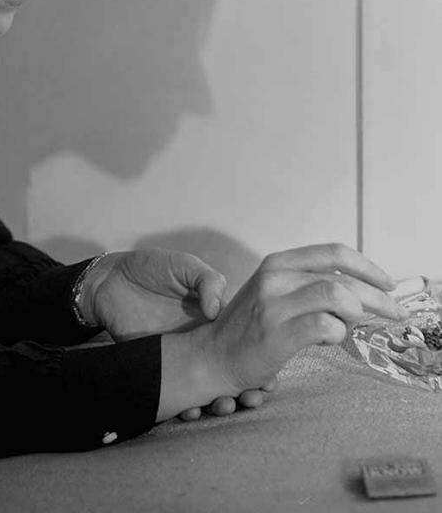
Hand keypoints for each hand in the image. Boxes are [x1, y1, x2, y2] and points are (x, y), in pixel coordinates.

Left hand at [82, 249, 276, 418]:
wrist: (109, 280)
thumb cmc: (149, 267)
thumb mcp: (182, 264)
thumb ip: (206, 280)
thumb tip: (217, 310)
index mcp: (213, 317)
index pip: (243, 343)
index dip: (258, 361)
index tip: (268, 376)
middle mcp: (200, 340)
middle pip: (229, 371)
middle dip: (244, 388)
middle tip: (251, 397)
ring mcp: (180, 356)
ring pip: (206, 387)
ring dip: (219, 401)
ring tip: (224, 405)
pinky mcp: (158, 367)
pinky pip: (175, 392)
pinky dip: (186, 405)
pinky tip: (192, 409)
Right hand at [156, 243, 405, 420]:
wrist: (213, 354)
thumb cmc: (251, 327)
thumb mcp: (276, 292)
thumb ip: (309, 284)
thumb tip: (359, 291)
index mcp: (277, 263)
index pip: (333, 253)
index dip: (367, 266)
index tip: (387, 283)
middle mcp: (275, 277)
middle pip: (342, 277)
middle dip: (378, 297)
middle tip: (395, 312)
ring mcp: (274, 304)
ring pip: (337, 296)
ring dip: (357, 314)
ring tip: (353, 326)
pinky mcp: (277, 334)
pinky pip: (326, 327)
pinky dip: (339, 334)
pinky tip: (332, 339)